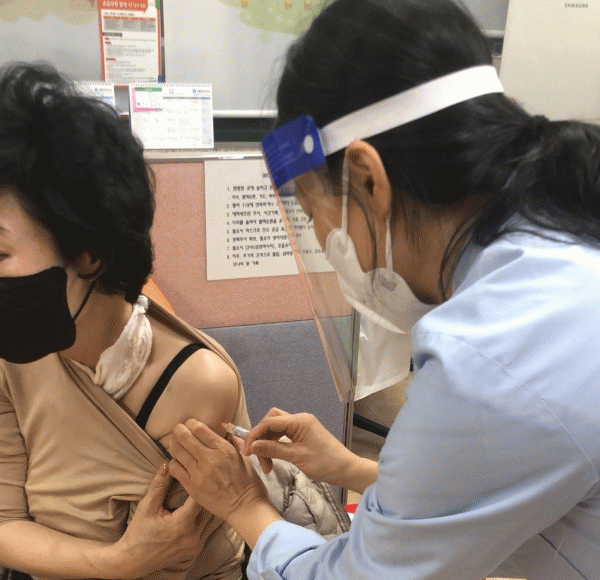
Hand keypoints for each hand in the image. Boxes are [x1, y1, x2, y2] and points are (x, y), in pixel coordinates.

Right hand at [114, 464, 202, 578]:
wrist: (132, 561)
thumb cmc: (138, 532)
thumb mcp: (147, 507)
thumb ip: (159, 485)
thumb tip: (167, 464)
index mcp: (182, 524)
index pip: (199, 497)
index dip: (199, 484)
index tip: (197, 474)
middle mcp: (193, 537)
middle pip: (208, 508)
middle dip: (206, 495)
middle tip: (207, 480)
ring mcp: (195, 546)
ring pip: (211, 521)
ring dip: (209, 507)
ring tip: (209, 493)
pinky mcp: (195, 551)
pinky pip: (207, 531)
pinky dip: (207, 520)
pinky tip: (205, 510)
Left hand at [168, 419, 269, 522]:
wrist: (245, 507)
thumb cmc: (248, 482)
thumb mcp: (245, 457)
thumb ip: (234, 441)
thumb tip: (225, 428)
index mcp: (223, 449)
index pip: (200, 429)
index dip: (191, 423)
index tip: (190, 424)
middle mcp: (210, 459)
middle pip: (184, 437)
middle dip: (178, 430)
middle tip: (178, 430)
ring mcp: (199, 473)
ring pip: (177, 451)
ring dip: (174, 445)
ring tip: (175, 444)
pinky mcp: (192, 487)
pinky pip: (175, 469)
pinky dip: (174, 462)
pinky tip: (178, 462)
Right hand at [243, 408, 357, 486]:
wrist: (345, 469)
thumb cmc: (324, 463)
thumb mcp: (296, 457)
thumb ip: (273, 449)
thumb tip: (252, 446)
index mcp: (299, 420)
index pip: (269, 422)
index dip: (255, 435)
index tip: (246, 451)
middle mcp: (299, 419)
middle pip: (271, 421)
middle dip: (260, 437)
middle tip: (255, 456)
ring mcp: (302, 426)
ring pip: (276, 429)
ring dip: (267, 443)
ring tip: (266, 464)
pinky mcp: (303, 434)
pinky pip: (284, 435)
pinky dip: (276, 445)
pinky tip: (273, 458)